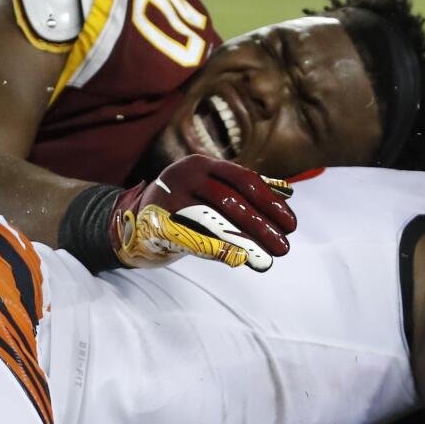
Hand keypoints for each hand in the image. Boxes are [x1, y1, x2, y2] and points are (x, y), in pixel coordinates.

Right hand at [110, 154, 294, 271]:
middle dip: (262, 225)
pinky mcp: (155, 222)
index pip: (244, 179)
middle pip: (232, 201)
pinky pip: (190, 237)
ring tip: (267, 259)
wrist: (133, 222)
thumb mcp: (211, 190)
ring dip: (244, 241)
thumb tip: (287, 191)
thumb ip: (245, 189)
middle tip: (284, 247)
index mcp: (203, 164)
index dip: (270, 202)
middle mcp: (184, 175)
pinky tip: (238, 259)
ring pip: (213, 220)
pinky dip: (216, 248)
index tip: (291, 224)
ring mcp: (168, 197)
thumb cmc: (183, 205)